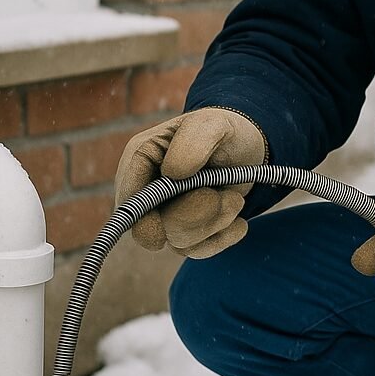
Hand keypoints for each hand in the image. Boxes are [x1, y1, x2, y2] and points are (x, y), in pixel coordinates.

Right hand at [114, 107, 265, 258]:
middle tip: (232, 199)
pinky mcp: (184, 230)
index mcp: (140, 158)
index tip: (179, 216)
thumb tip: (172, 174)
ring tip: (237, 199)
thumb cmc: (223, 129)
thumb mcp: (213, 125)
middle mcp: (145, 189)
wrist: (245, 146)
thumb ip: (193, 143)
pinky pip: (196, 250)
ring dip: (214, 223)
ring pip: (177, 241)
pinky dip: (221, 238)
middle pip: (152, 229)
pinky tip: (239, 223)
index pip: (129, 200)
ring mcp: (163, 212)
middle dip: (196, 215)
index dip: (148, 216)